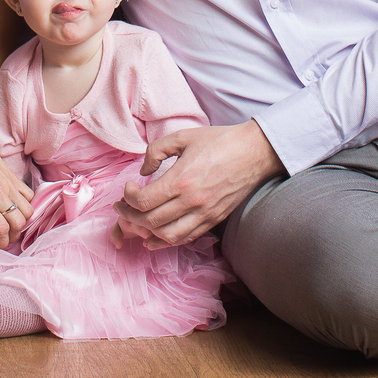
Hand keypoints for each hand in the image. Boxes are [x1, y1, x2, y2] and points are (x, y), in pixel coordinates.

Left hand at [0, 110, 32, 248]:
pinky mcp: (13, 176)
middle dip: (14, 234)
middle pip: (19, 222)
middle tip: (5, 236)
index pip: (1, 228)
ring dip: (22, 221)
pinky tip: (15, 207)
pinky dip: (26, 205)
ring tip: (11, 223)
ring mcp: (8, 184)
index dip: (2, 241)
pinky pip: (29, 195)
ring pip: (27, 210)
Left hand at [110, 120, 284, 249]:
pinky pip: (186, 238)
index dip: (128, 197)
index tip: (128, 187)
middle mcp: (192, 201)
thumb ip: (155, 151)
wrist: (255, 152)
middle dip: (130, 216)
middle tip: (122, 206)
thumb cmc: (219, 141)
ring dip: (146, 232)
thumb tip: (143, 171)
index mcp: (181, 179)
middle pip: (150, 222)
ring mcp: (204, 214)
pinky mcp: (214, 220)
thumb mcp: (182, 136)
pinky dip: (167, 241)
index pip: (143, 201)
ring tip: (136, 220)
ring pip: (167, 236)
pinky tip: (154, 236)